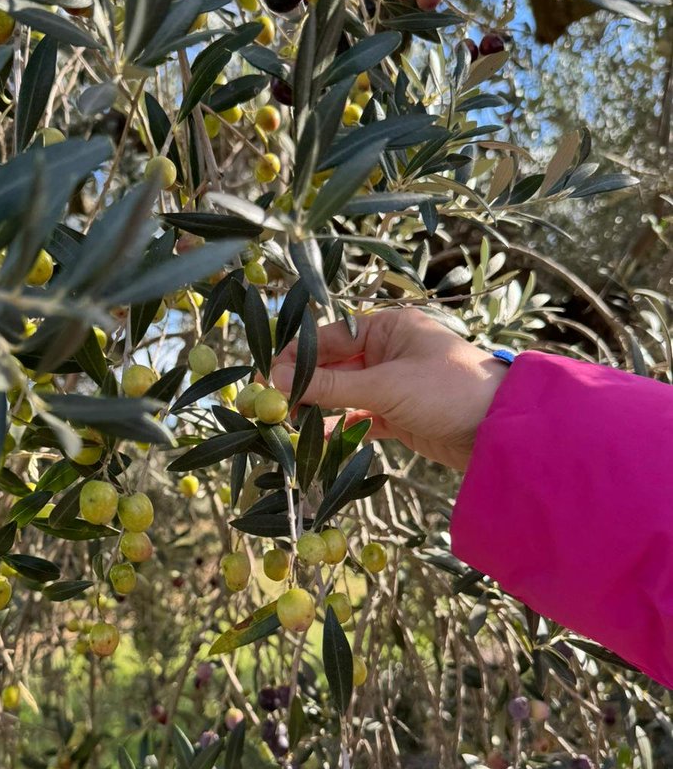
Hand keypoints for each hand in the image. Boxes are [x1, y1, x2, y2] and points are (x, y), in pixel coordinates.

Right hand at [270, 308, 508, 470]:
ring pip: (344, 395)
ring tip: (287, 425)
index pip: (329, 339)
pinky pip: (359, 419)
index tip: (265, 378)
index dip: (296, 358)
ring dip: (319, 409)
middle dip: (304, 386)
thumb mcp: (384, 385)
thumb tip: (279, 382)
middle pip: (333, 367)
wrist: (502, 431)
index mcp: (388, 327)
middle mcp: (389, 351)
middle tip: (268, 406)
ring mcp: (394, 384)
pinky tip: (316, 441)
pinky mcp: (399, 415)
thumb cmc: (447, 391)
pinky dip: (340, 429)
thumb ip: (330, 386)